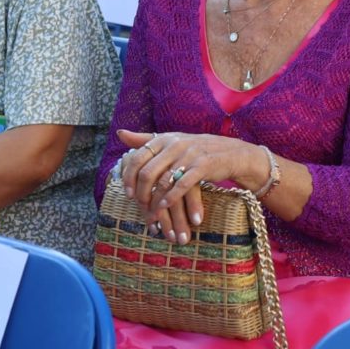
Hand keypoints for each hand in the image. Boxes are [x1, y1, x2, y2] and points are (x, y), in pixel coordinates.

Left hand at [116, 129, 264, 244]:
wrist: (229, 152)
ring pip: (163, 181)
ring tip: (152, 214)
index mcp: (163, 139)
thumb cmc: (194, 149)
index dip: (128, 177)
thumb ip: (144, 139)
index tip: (127, 193)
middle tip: (139, 206)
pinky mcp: (202, 166)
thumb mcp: (169, 141)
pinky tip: (165, 207)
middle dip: (140, 193)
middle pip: (147, 172)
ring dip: (155, 201)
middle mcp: (174, 144)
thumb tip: (119, 133)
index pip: (137, 157)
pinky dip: (171, 199)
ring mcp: (188, 154)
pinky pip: (181, 185)